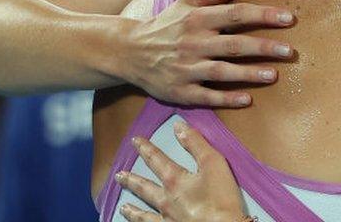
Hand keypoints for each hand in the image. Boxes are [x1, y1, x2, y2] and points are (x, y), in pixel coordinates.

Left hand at [116, 123, 246, 221]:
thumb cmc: (221, 197)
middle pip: (145, 187)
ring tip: (123, 207)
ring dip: (133, 210)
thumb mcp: (213, 163)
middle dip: (132, 180)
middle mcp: (166, 200)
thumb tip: (178, 127)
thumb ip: (196, 143)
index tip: (135, 141)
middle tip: (119, 175)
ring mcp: (167, 220)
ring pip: (143, 214)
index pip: (157, 160)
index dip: (146, 149)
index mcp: (175, 180)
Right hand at [122, 0, 295, 106]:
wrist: (129, 52)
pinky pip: (206, 96)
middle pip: (233, 45)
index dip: (263, 16)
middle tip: (289, 51)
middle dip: (263, 47)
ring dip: (248, 74)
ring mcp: (186, 68)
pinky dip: (226, 98)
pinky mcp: (180, 91)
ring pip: (222, 72)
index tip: (289, 18)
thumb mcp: (186, 2)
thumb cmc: (166, 24)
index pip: (236, 14)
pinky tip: (247, 99)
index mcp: (197, 19)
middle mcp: (192, 43)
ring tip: (274, 75)